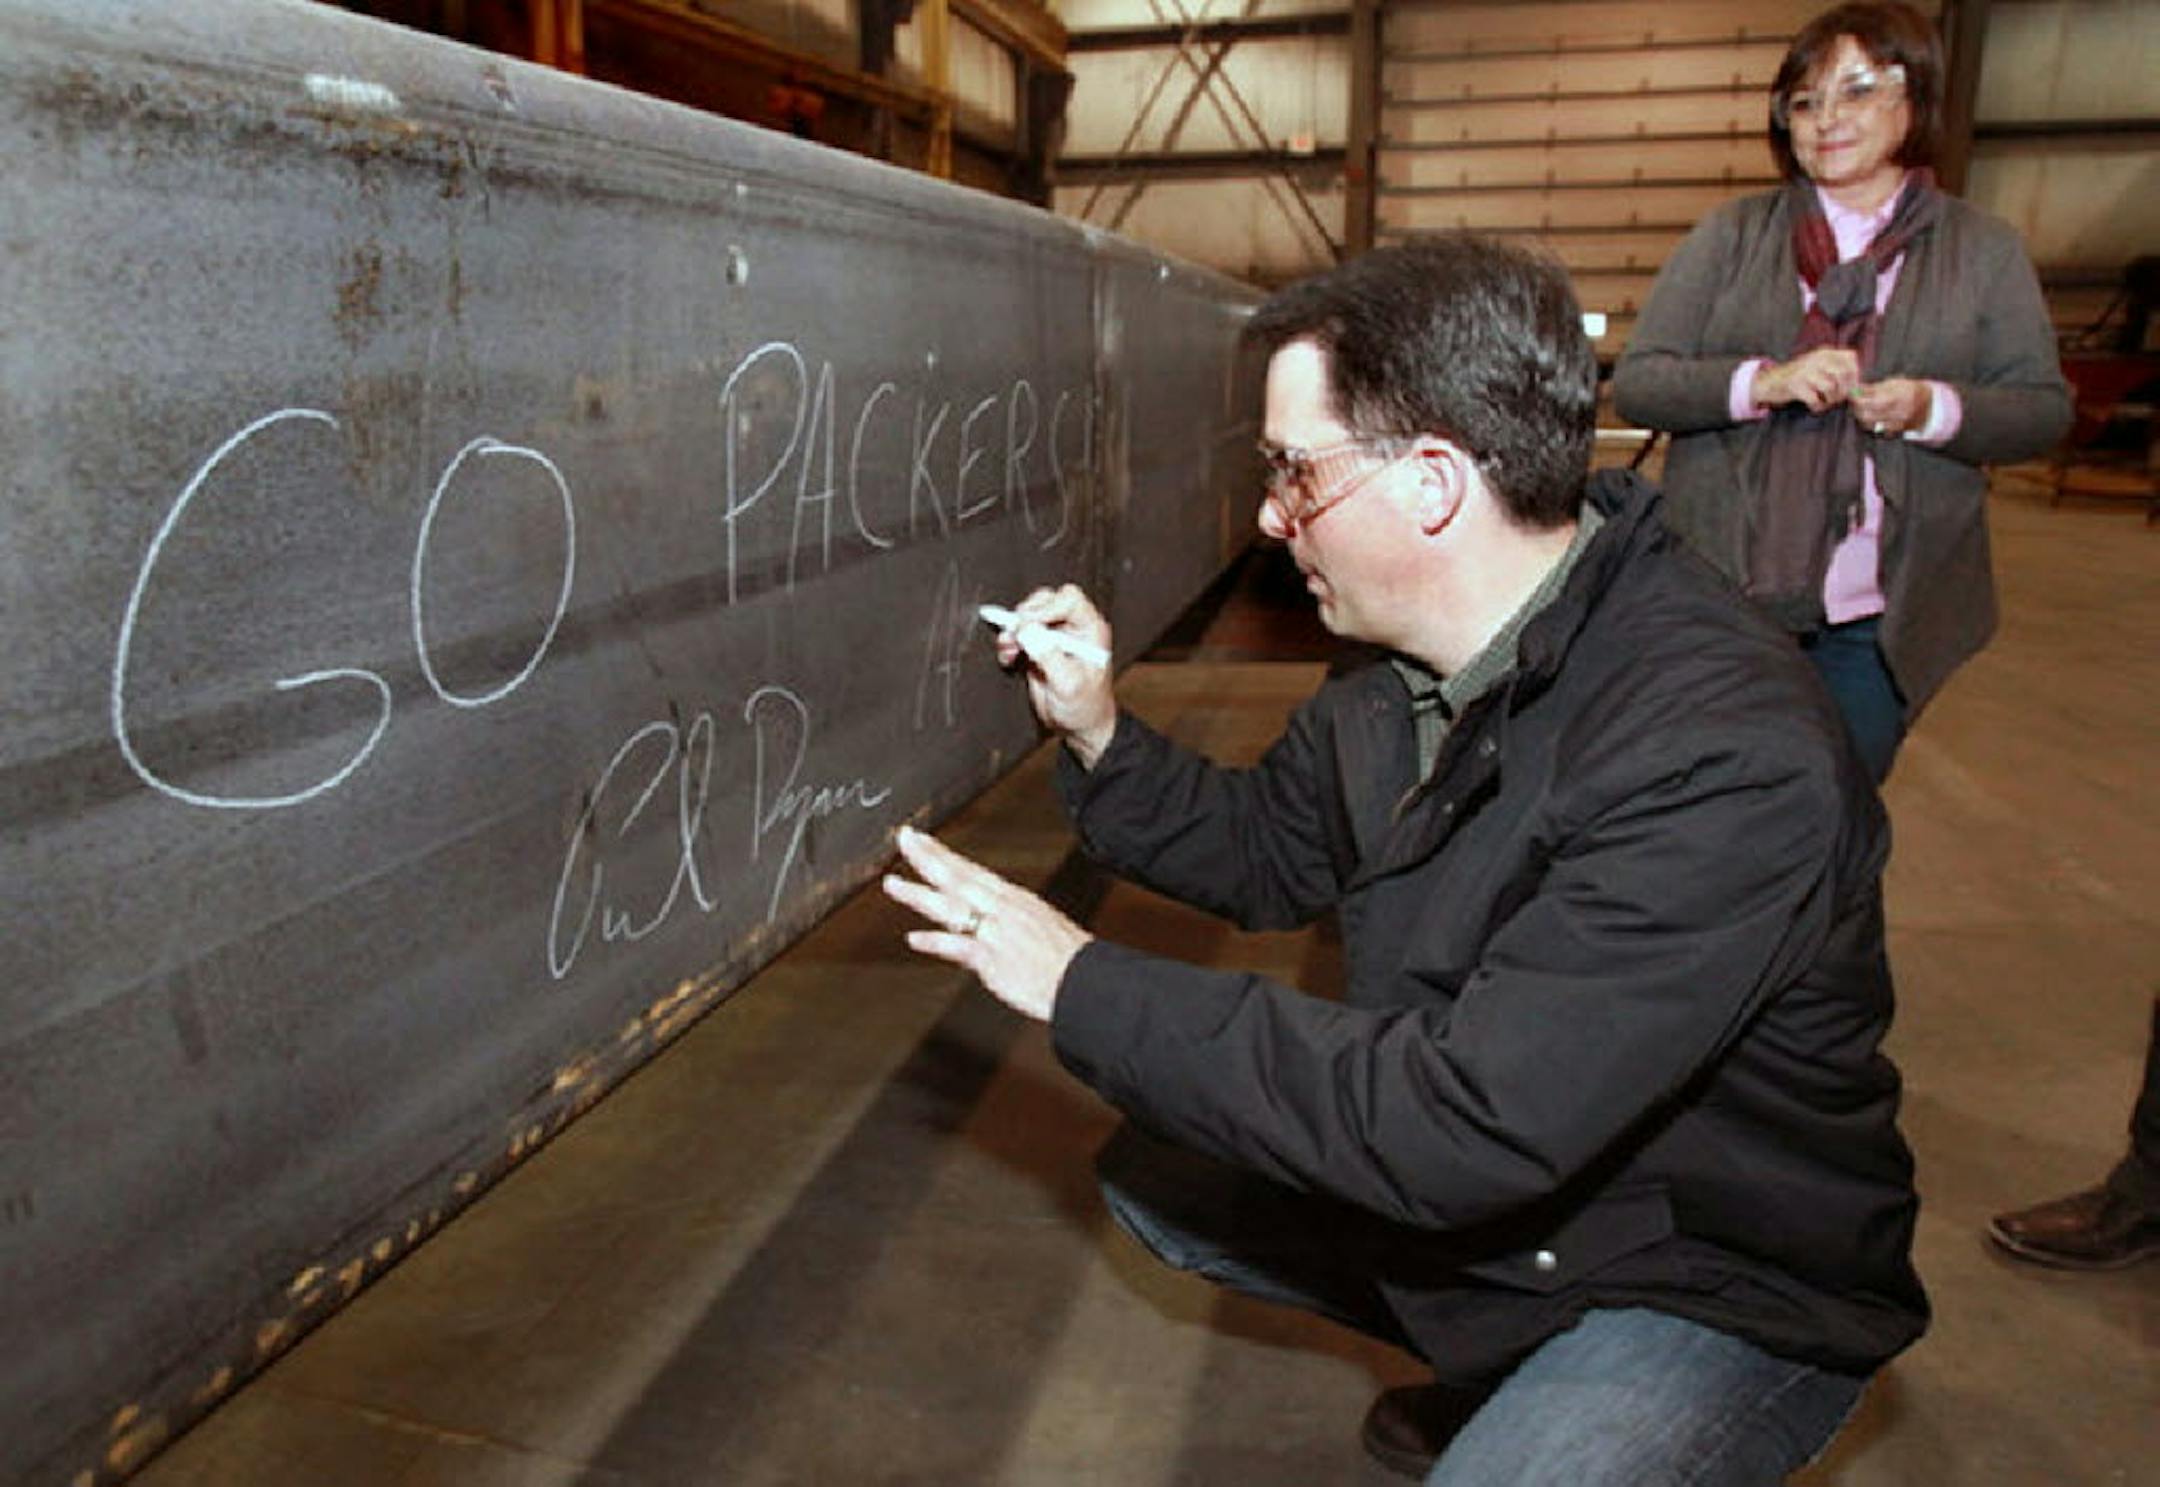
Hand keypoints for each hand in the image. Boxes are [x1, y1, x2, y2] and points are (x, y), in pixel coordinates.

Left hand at [883, 824, 1090, 1021]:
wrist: (1088, 981)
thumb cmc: (1070, 959)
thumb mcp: (1040, 927)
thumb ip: (1009, 921)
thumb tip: (987, 921)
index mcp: (1014, 899)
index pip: (970, 870)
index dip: (942, 854)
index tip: (920, 840)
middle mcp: (1003, 910)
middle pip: (958, 878)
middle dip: (927, 857)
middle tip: (903, 838)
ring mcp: (997, 933)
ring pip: (952, 906)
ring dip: (919, 894)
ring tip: (893, 884)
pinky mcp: (994, 960)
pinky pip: (959, 947)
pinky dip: (935, 942)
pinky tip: (914, 938)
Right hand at [993, 584, 1116, 767]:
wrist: (1077, 727)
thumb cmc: (1085, 707)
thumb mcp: (1069, 684)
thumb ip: (1049, 656)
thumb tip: (1027, 630)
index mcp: (1090, 629)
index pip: (1069, 600)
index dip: (1046, 608)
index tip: (1028, 624)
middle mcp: (1073, 628)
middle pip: (1046, 601)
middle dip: (1025, 615)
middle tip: (1014, 633)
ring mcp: (1055, 636)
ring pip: (1028, 615)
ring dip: (1013, 629)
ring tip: (1008, 648)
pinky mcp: (1037, 647)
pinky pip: (1018, 633)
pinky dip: (1008, 642)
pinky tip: (1008, 657)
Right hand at [1752, 348, 1860, 413]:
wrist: (1770, 381)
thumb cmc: (1800, 377)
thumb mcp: (1819, 366)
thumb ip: (1837, 370)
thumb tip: (1858, 387)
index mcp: (1825, 353)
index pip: (1850, 359)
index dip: (1854, 375)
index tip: (1849, 387)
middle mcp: (1816, 359)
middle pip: (1843, 374)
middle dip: (1843, 391)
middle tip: (1836, 399)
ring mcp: (1805, 371)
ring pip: (1830, 387)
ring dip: (1831, 400)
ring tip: (1824, 403)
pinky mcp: (1795, 385)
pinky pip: (1814, 399)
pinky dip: (1817, 406)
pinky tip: (1814, 406)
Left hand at [1848, 378, 1933, 438]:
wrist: (1928, 403)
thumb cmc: (1908, 390)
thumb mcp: (1893, 383)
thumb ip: (1874, 388)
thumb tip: (1856, 389)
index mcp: (1896, 396)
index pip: (1869, 401)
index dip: (1857, 398)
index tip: (1851, 394)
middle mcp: (1897, 411)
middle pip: (1867, 414)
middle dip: (1856, 409)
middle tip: (1854, 403)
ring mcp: (1897, 423)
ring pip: (1870, 425)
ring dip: (1861, 418)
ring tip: (1861, 410)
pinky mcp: (1897, 431)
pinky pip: (1878, 431)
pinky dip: (1870, 425)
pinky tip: (1870, 418)